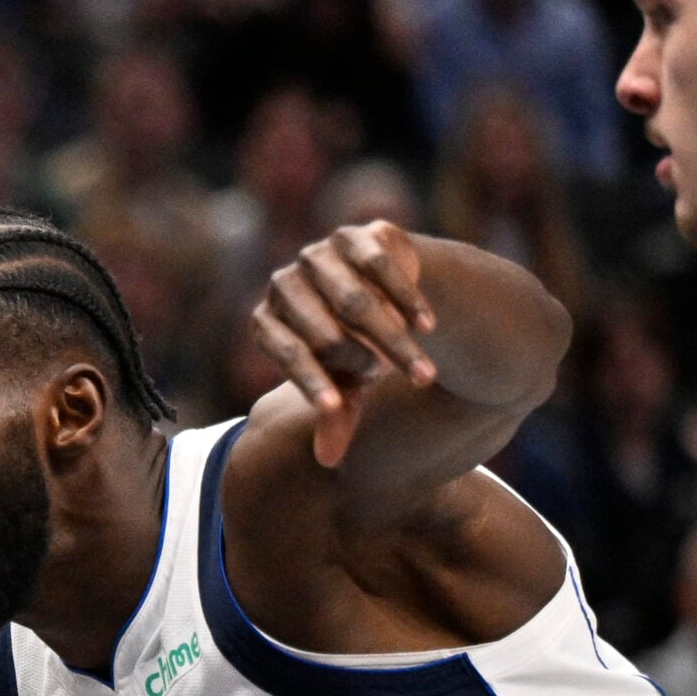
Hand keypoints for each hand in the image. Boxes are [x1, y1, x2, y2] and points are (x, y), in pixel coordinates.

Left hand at [253, 221, 437, 468]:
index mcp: (267, 320)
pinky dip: (407, 300)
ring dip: (393, 340)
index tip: (339, 408)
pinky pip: (382, 268)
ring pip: (357, 302)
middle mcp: (284, 283)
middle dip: (365, 362)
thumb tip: (328, 461)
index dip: (312, 382)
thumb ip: (335, 414)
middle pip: (326, 331)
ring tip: (423, 373)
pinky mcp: (356, 235)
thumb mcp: (345, 382)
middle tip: (396, 382)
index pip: (286, 353)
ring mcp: (318, 254)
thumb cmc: (352, 346)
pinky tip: (429, 327)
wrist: (382, 291)